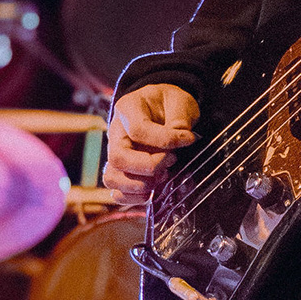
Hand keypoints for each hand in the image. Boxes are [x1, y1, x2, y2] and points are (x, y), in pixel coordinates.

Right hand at [106, 82, 198, 206]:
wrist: (163, 109)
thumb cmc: (170, 105)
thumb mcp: (180, 102)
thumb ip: (180, 119)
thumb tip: (182, 139)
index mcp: (128, 109)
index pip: (137, 130)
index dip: (164, 140)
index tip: (188, 139)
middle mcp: (116, 133)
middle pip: (118, 158)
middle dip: (149, 166)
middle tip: (172, 161)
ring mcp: (115, 154)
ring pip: (112, 178)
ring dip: (141, 185)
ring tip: (163, 177)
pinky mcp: (121, 172)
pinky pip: (117, 193)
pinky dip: (135, 198)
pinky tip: (155, 190)